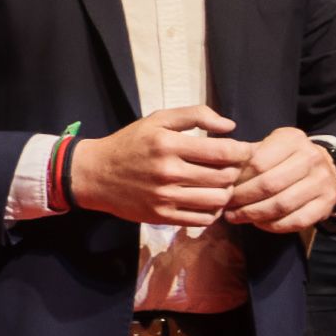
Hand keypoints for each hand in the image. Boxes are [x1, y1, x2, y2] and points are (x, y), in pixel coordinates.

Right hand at [67, 104, 252, 228]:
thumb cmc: (130, 143)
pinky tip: (207, 200)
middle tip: (231, 168)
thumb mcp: (158, 119)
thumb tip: (230, 126)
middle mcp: (168, 172)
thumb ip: (195, 115)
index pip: (223, 151)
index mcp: (169, 144)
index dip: (241, 151)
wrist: (95, 174)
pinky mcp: (162, 217)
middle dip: (235, 172)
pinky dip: (213, 211)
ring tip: (221, 185)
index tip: (241, 150)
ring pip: (217, 200)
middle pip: (224, 177)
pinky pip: (202, 220)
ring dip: (227, 192)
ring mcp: (165, 197)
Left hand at [223, 126, 335, 232]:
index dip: (238, 179)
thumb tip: (219, 173)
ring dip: (254, 214)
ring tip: (236, 217)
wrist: (327, 169)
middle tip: (226, 207)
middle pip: (269, 184)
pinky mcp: (327, 204)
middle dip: (243, 199)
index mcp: (293, 140)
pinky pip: (296, 220)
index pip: (259, 162)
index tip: (223, 188)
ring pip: (282, 205)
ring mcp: (322, 182)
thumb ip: (248, 156)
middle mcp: (311, 158)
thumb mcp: (271, 146)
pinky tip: (258, 223)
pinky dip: (273, 226)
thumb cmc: (288, 158)